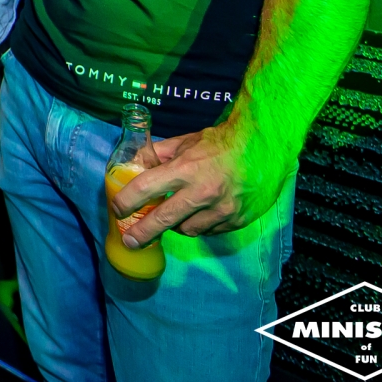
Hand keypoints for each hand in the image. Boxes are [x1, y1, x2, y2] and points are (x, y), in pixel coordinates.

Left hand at [111, 122, 290, 246]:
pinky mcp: (236, 221)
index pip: (145, 188)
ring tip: (175, 215)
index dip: (126, 201)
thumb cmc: (221, 142)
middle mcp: (202, 193)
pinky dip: (200, 225)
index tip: (117, 209)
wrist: (265, 147)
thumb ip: (159, 153)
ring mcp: (221, 210)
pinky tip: (200, 214)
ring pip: (187, 230)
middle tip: (129, 240)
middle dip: (142, 233)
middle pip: (162, 220)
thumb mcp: (185, 142)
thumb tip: (136, 162)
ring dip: (176, 226)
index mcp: (185, 169)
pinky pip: (209, 231)